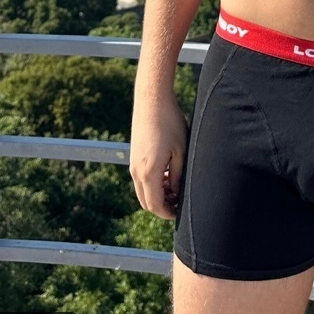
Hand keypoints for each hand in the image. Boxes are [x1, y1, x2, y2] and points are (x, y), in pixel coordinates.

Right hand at [129, 90, 189, 219]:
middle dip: (162, 206)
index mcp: (149, 172)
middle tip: (179, 201)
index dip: (168, 213)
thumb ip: (178, 176)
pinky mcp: (134, 156)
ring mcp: (133, 164)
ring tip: (175, 186)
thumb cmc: (170, 123)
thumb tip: (176, 192)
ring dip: (157, 194)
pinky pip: (140, 179)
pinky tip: (167, 173)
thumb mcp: (180, 151)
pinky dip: (152, 183)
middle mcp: (136, 171)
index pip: (155, 205)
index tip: (180, 211)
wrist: (152, 100)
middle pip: (146, 202)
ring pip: (143, 191)